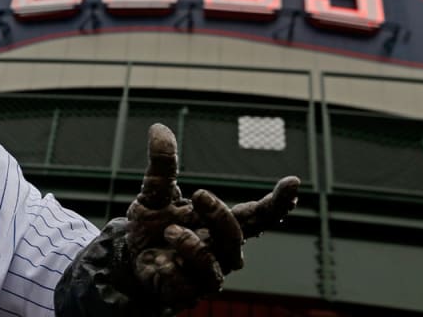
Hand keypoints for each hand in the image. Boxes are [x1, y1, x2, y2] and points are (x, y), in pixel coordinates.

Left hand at [125, 123, 299, 313]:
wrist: (130, 258)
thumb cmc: (154, 225)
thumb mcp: (155, 191)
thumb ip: (162, 165)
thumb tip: (158, 128)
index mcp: (220, 223)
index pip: (258, 215)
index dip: (277, 202)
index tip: (292, 183)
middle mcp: (221, 250)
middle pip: (236, 235)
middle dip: (220, 214)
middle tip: (199, 194)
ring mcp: (207, 274)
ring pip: (214, 265)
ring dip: (192, 246)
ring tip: (169, 231)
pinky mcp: (187, 293)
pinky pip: (187, 286)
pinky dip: (173, 270)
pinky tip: (161, 263)